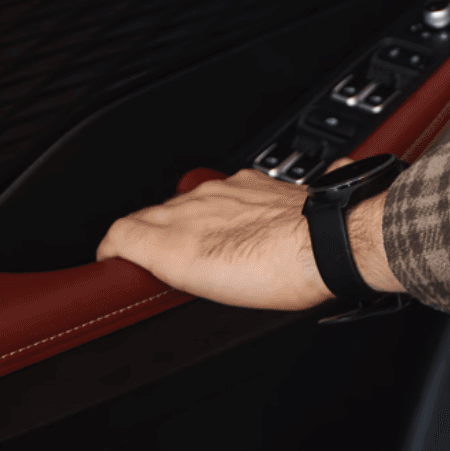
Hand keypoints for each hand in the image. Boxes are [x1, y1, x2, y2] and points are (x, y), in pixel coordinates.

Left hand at [96, 168, 398, 308]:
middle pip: (170, 208)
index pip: (204, 200)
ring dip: (143, 241)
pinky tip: (112, 266)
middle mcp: (215, 195)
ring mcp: (189, 216)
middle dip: (164, 231)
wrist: (325, 244)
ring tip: (139, 266)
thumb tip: (337, 184)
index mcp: (247, 189)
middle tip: (171, 261)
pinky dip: (114, 251)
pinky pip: (121, 237)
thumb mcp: (312, 213)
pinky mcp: (168, 244)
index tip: (197, 241)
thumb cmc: (323, 240)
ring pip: (146, 219)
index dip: (192, 222)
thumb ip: (310, 200)